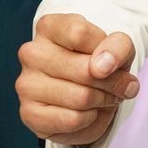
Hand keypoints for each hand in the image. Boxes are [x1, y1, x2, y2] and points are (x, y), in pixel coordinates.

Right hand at [17, 12, 139, 147]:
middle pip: (86, 70)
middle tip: (120, 85)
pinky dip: (90, 119)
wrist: (88, 95)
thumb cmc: (100, 64)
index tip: (113, 59)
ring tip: (104, 97)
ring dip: (103, 101)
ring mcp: (26, 84)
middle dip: (112, 83)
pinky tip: (87, 112)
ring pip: (81, 98)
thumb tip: (102, 66)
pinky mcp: (29, 114)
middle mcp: (31, 53)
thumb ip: (117, 47)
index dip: (107, 50)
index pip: (80, 33)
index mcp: (49, 27)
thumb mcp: (119, 48)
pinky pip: (72, 120)